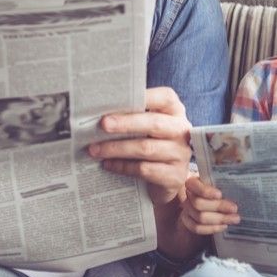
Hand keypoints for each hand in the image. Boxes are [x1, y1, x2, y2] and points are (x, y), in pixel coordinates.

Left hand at [87, 87, 191, 205]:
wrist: (166, 179)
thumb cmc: (151, 144)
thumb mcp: (146, 127)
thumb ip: (131, 116)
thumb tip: (100, 113)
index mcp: (175, 112)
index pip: (165, 97)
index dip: (145, 96)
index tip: (120, 98)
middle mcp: (182, 131)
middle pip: (154, 123)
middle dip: (125, 123)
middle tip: (102, 124)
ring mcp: (181, 154)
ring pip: (146, 148)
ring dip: (116, 148)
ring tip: (95, 149)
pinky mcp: (174, 176)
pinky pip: (144, 169)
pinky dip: (122, 166)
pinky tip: (108, 164)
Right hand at [180, 175, 239, 234]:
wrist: (210, 200)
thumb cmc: (216, 189)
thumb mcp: (218, 183)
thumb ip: (222, 184)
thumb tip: (235, 189)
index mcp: (192, 182)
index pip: (195, 186)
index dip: (206, 191)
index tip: (220, 194)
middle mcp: (187, 195)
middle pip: (198, 203)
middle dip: (218, 207)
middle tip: (234, 208)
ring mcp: (186, 209)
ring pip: (199, 217)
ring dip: (219, 219)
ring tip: (234, 219)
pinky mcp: (187, 221)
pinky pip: (197, 228)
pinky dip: (212, 228)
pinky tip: (224, 226)